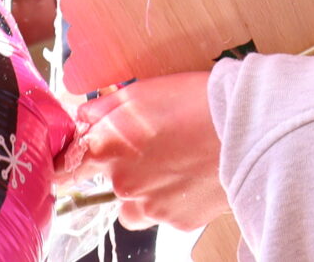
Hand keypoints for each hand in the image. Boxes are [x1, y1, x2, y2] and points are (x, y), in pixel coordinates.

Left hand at [60, 72, 225, 230]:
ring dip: (147, 191)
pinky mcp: (176, 221)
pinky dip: (175, 201)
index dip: (70, 167)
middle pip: (111, 184)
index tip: (72, 167)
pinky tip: (194, 177)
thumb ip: (104, 108)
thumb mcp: (143, 91)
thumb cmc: (196, 101)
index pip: (68, 169)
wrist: (246, 127)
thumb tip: (83, 118)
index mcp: (107, 147)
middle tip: (159, 148)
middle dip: (128, 170)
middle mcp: (122, 182)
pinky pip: (165, 214)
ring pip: (136, 206)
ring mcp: (149, 206)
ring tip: (177, 166)